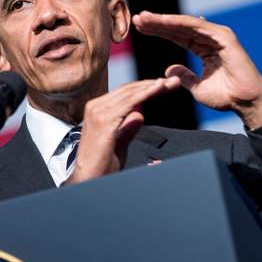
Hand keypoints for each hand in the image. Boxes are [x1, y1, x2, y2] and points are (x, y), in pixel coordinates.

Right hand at [64, 76, 180, 184]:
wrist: (89, 179)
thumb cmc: (101, 165)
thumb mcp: (119, 143)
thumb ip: (128, 127)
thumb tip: (139, 113)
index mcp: (97, 110)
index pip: (124, 94)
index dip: (145, 88)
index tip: (164, 86)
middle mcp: (95, 107)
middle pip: (128, 90)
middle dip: (152, 84)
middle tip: (173, 81)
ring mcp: (98, 112)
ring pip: (130, 94)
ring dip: (152, 87)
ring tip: (170, 83)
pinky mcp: (105, 120)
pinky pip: (130, 103)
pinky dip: (146, 94)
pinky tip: (158, 90)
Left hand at [131, 11, 261, 129]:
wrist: (245, 103)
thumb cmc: (226, 97)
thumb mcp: (197, 87)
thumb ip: (184, 76)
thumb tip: (169, 70)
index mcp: (204, 49)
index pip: (177, 36)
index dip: (159, 32)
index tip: (139, 29)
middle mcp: (210, 39)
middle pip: (178, 28)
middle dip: (157, 23)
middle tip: (137, 18)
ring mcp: (218, 36)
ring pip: (185, 24)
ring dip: (163, 20)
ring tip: (144, 18)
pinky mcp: (224, 37)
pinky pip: (196, 26)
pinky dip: (178, 22)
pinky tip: (162, 20)